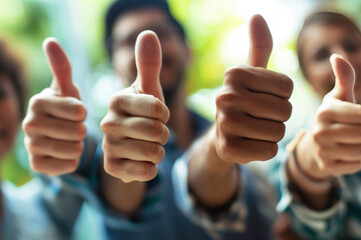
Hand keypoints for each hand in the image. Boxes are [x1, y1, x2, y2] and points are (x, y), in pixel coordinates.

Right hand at [22, 38, 86, 175]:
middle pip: (78, 132)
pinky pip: (69, 165)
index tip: (77, 111)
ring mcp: (30, 146)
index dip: (84, 113)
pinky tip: (66, 152)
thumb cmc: (65, 108)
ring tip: (72, 139)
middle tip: (74, 127)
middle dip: (82, 130)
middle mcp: (29, 124)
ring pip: (75, 150)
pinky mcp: (35, 165)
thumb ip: (62, 67)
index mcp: (38, 101)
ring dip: (80, 145)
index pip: (79, 111)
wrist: (53, 135)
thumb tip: (50, 41)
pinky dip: (73, 160)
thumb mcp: (67, 88)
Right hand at [101, 31, 169, 182]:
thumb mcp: (149, 89)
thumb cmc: (143, 113)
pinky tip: (142, 161)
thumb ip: (149, 64)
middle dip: (164, 134)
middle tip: (154, 132)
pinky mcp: (111, 168)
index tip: (158, 114)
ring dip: (160, 151)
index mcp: (116, 100)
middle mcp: (107, 122)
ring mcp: (107, 147)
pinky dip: (152, 167)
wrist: (130, 145)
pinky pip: (146, 172)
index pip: (158, 108)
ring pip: (154, 153)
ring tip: (149, 145)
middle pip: (157, 132)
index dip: (165, 114)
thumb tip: (148, 32)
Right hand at [213, 14, 292, 163]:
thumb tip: (257, 15)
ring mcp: (225, 124)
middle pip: (285, 110)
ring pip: (279, 131)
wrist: (222, 136)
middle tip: (260, 117)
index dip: (282, 96)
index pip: (287, 87)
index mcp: (234, 74)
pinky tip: (250, 144)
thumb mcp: (252, 74)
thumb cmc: (244, 101)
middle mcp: (225, 96)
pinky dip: (266, 150)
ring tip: (255, 129)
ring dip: (273, 133)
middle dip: (279, 116)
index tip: (263, 97)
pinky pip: (270, 150)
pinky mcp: (228, 149)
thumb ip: (259, 46)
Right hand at [297, 54, 360, 179]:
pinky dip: (354, 161)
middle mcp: (319, 131)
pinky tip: (342, 155)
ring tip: (345, 143)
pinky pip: (357, 165)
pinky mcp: (326, 168)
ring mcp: (322, 151)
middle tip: (347, 131)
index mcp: (323, 111)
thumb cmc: (334, 117)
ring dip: (359, 147)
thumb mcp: (339, 97)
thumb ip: (344, 77)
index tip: (349, 116)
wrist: (315, 146)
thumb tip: (336, 56)